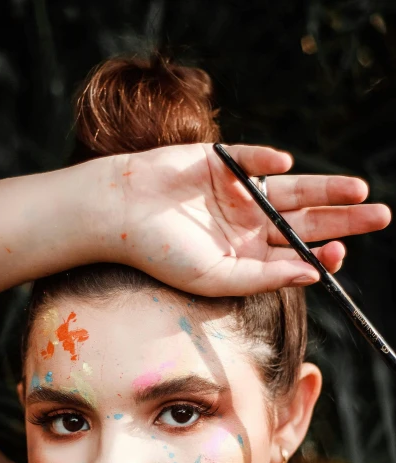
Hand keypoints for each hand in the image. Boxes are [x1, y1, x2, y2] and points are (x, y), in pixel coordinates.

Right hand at [104, 143, 390, 295]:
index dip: (320, 253)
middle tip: (380, 216)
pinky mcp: (221, 161)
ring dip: (323, 188)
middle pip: (304, 219)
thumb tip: (314, 275)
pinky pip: (252, 159)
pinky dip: (267, 161)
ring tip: (358, 189)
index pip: (293, 254)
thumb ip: (265, 277)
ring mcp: (236, 191)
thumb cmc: (162, 253)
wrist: (118, 214)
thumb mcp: (218, 276)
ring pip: (291, 188)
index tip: (340, 254)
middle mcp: (247, 223)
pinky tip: (285, 166)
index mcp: (245, 254)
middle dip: (341, 218)